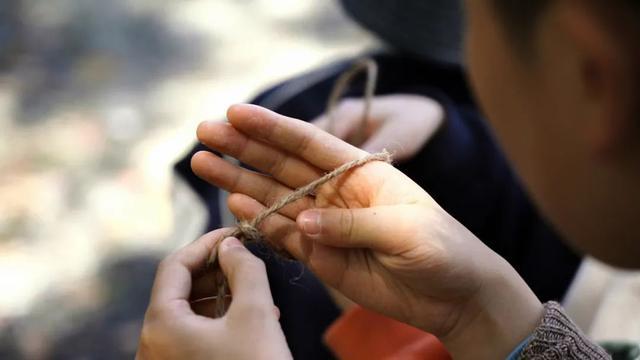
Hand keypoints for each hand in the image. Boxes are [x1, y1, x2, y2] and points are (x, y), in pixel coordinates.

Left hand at [136, 230, 291, 359]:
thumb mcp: (256, 312)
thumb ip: (243, 268)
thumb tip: (231, 245)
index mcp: (160, 324)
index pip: (175, 265)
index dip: (206, 243)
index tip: (235, 233)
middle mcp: (152, 344)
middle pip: (179, 289)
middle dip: (216, 270)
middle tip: (246, 259)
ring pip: (189, 313)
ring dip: (221, 295)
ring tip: (256, 291)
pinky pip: (195, 335)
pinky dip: (220, 320)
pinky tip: (253, 318)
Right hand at [192, 104, 541, 358]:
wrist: (455, 296)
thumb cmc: (443, 250)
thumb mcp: (406, 230)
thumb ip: (353, 225)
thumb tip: (303, 220)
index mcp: (361, 171)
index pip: (310, 142)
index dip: (272, 127)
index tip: (236, 113)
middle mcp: (338, 192)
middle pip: (282, 165)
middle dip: (243, 148)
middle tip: (204, 132)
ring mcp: (326, 224)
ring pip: (276, 198)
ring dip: (240, 182)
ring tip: (204, 164)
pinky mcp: (321, 256)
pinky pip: (285, 236)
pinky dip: (260, 222)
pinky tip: (236, 206)